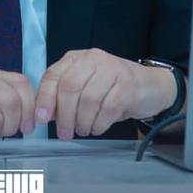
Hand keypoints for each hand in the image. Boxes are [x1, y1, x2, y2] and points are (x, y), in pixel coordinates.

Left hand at [35, 48, 178, 140]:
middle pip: (70, 87)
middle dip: (65, 115)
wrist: (150, 86)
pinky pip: (108, 109)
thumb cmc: (111, 89)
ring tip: (84, 130)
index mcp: (77, 58)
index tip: (41, 119)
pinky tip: (97, 128)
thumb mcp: (84, 88)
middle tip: (64, 134)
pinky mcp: (128, 84)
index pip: (53, 75)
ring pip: (89, 99)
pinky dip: (99, 124)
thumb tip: (43, 114)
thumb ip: (63, 97)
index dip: (45, 98)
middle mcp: (93, 59)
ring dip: (83, 122)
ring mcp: (112, 69)